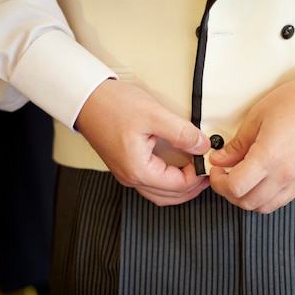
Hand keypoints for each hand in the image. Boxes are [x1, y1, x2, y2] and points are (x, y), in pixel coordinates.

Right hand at [75, 79, 210, 205]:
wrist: (86, 98)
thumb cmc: (112, 105)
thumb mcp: (154, 115)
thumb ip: (182, 133)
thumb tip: (203, 145)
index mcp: (138, 170)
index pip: (178, 185)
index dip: (198, 176)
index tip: (208, 161)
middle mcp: (130, 177)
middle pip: (170, 196)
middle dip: (192, 187)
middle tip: (208, 172)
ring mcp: (126, 173)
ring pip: (160, 193)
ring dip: (180, 187)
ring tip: (197, 172)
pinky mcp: (125, 164)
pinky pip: (151, 182)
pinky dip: (168, 180)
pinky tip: (178, 167)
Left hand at [208, 68, 294, 213]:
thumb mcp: (258, 116)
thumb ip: (238, 143)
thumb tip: (222, 157)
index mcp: (269, 156)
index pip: (235, 186)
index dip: (218, 182)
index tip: (215, 170)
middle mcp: (284, 173)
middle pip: (247, 202)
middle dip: (228, 192)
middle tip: (223, 175)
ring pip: (263, 207)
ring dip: (246, 198)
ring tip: (239, 180)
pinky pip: (280, 201)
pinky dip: (264, 199)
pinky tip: (258, 183)